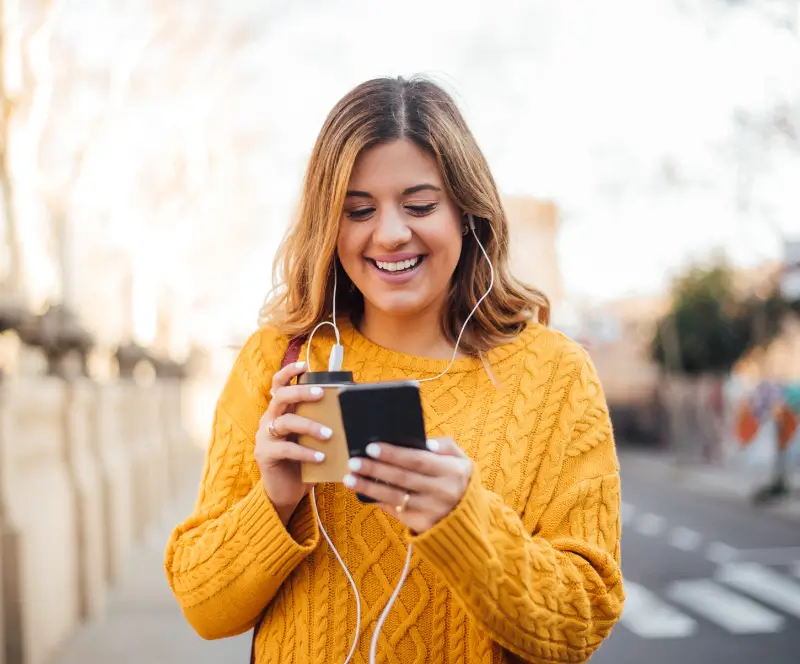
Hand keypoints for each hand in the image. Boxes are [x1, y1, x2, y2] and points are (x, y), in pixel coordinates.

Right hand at [254, 360, 332, 524]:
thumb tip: (352, 411)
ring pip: (285, 421)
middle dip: (301, 392)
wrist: (286, 492)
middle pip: (281, 397)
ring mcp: (264, 436)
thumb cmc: (304, 461)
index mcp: (280, 411)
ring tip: (329, 434)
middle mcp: (269, 419)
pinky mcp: (265, 454)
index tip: (304, 365)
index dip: (288, 372)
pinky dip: (305, 451)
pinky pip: (286, 448)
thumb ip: (322, 423)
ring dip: (309, 425)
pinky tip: (320, 456)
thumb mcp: (312, 439)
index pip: (278, 385)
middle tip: (321, 394)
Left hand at [342, 437, 471, 533]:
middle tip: (353, 461)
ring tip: (349, 478)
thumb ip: (446, 446)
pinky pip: (396, 510)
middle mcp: (441, 492)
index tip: (371, 447)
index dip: (393, 454)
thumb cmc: (458, 481)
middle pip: (402, 478)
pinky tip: (363, 493)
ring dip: (369, 487)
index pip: (417, 460)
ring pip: (394, 497)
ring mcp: (430, 510)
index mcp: (451, 471)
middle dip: (375, 469)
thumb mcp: (462, 460)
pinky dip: (378, 500)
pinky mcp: (421, 525)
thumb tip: (426, 443)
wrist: (467, 518)